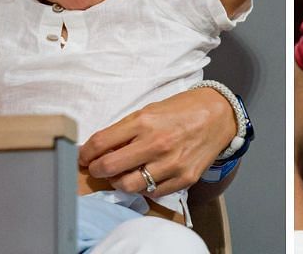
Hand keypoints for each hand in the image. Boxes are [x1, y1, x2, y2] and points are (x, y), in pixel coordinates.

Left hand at [78, 88, 235, 197]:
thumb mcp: (149, 111)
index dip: (85, 154)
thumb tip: (99, 149)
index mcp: (144, 122)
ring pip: (128, 186)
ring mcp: (171, 163)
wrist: (218, 115)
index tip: (83, 157)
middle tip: (97, 169)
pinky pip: (152, 193)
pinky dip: (144, 188)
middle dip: (96, 170)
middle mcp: (156, 143)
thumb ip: (125, 130)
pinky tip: (146, 177)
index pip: (100, 143)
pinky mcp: (184, 178)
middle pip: (109, 167)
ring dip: (119, 182)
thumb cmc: (181, 110)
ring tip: (122, 174)